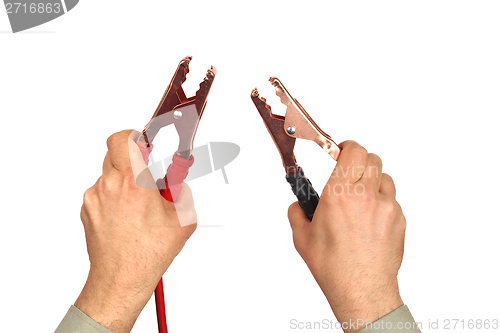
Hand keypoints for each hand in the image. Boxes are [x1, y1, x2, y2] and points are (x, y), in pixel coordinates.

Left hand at [75, 130, 196, 332]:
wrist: (121, 280)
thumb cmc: (149, 254)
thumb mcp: (183, 219)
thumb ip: (182, 191)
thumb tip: (177, 180)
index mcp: (134, 184)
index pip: (123, 139)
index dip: (135, 136)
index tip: (145, 142)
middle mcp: (110, 187)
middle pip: (116, 154)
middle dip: (134, 161)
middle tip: (147, 177)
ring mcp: (95, 198)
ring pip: (109, 174)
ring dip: (125, 182)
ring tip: (139, 206)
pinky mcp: (87, 210)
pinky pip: (101, 192)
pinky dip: (114, 198)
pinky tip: (127, 218)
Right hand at [288, 141, 404, 332]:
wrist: (362, 290)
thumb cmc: (334, 267)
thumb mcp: (302, 237)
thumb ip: (298, 212)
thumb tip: (299, 204)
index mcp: (339, 195)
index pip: (353, 151)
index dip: (346, 147)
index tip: (340, 150)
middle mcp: (365, 196)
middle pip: (372, 158)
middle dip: (359, 161)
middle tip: (349, 171)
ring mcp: (386, 207)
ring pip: (384, 177)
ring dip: (372, 181)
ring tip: (360, 199)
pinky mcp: (399, 219)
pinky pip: (392, 199)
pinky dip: (381, 201)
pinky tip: (369, 219)